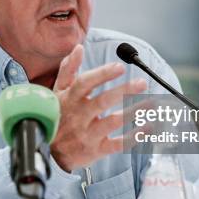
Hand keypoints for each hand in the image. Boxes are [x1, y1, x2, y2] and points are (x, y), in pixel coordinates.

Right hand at [50, 44, 147, 170]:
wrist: (48, 150)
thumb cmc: (56, 114)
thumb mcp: (57, 91)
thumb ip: (68, 69)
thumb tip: (78, 48)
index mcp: (70, 98)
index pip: (85, 83)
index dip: (102, 74)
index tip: (120, 67)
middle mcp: (79, 116)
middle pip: (102, 101)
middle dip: (123, 91)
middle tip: (142, 82)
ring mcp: (87, 134)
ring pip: (113, 122)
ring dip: (133, 112)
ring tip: (151, 103)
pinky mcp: (96, 150)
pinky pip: (117, 144)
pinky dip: (134, 137)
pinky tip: (149, 128)